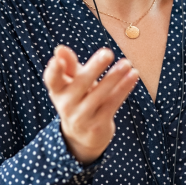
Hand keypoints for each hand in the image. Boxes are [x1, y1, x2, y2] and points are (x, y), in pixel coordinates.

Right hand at [43, 45, 138, 164]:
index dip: (53, 70)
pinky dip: (123, 88)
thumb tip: (60, 49)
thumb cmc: (78, 98)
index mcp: (57, 91)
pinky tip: (133, 75)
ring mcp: (82, 117)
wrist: (83, 136)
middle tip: (108, 53)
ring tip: (126, 63)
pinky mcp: (98, 125)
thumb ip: (69, 65)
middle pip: (80, 84)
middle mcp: (66, 105)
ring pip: (99, 94)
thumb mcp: (71, 82)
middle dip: (94, 68)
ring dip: (114, 77)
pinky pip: (112, 103)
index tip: (57, 59)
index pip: (52, 79)